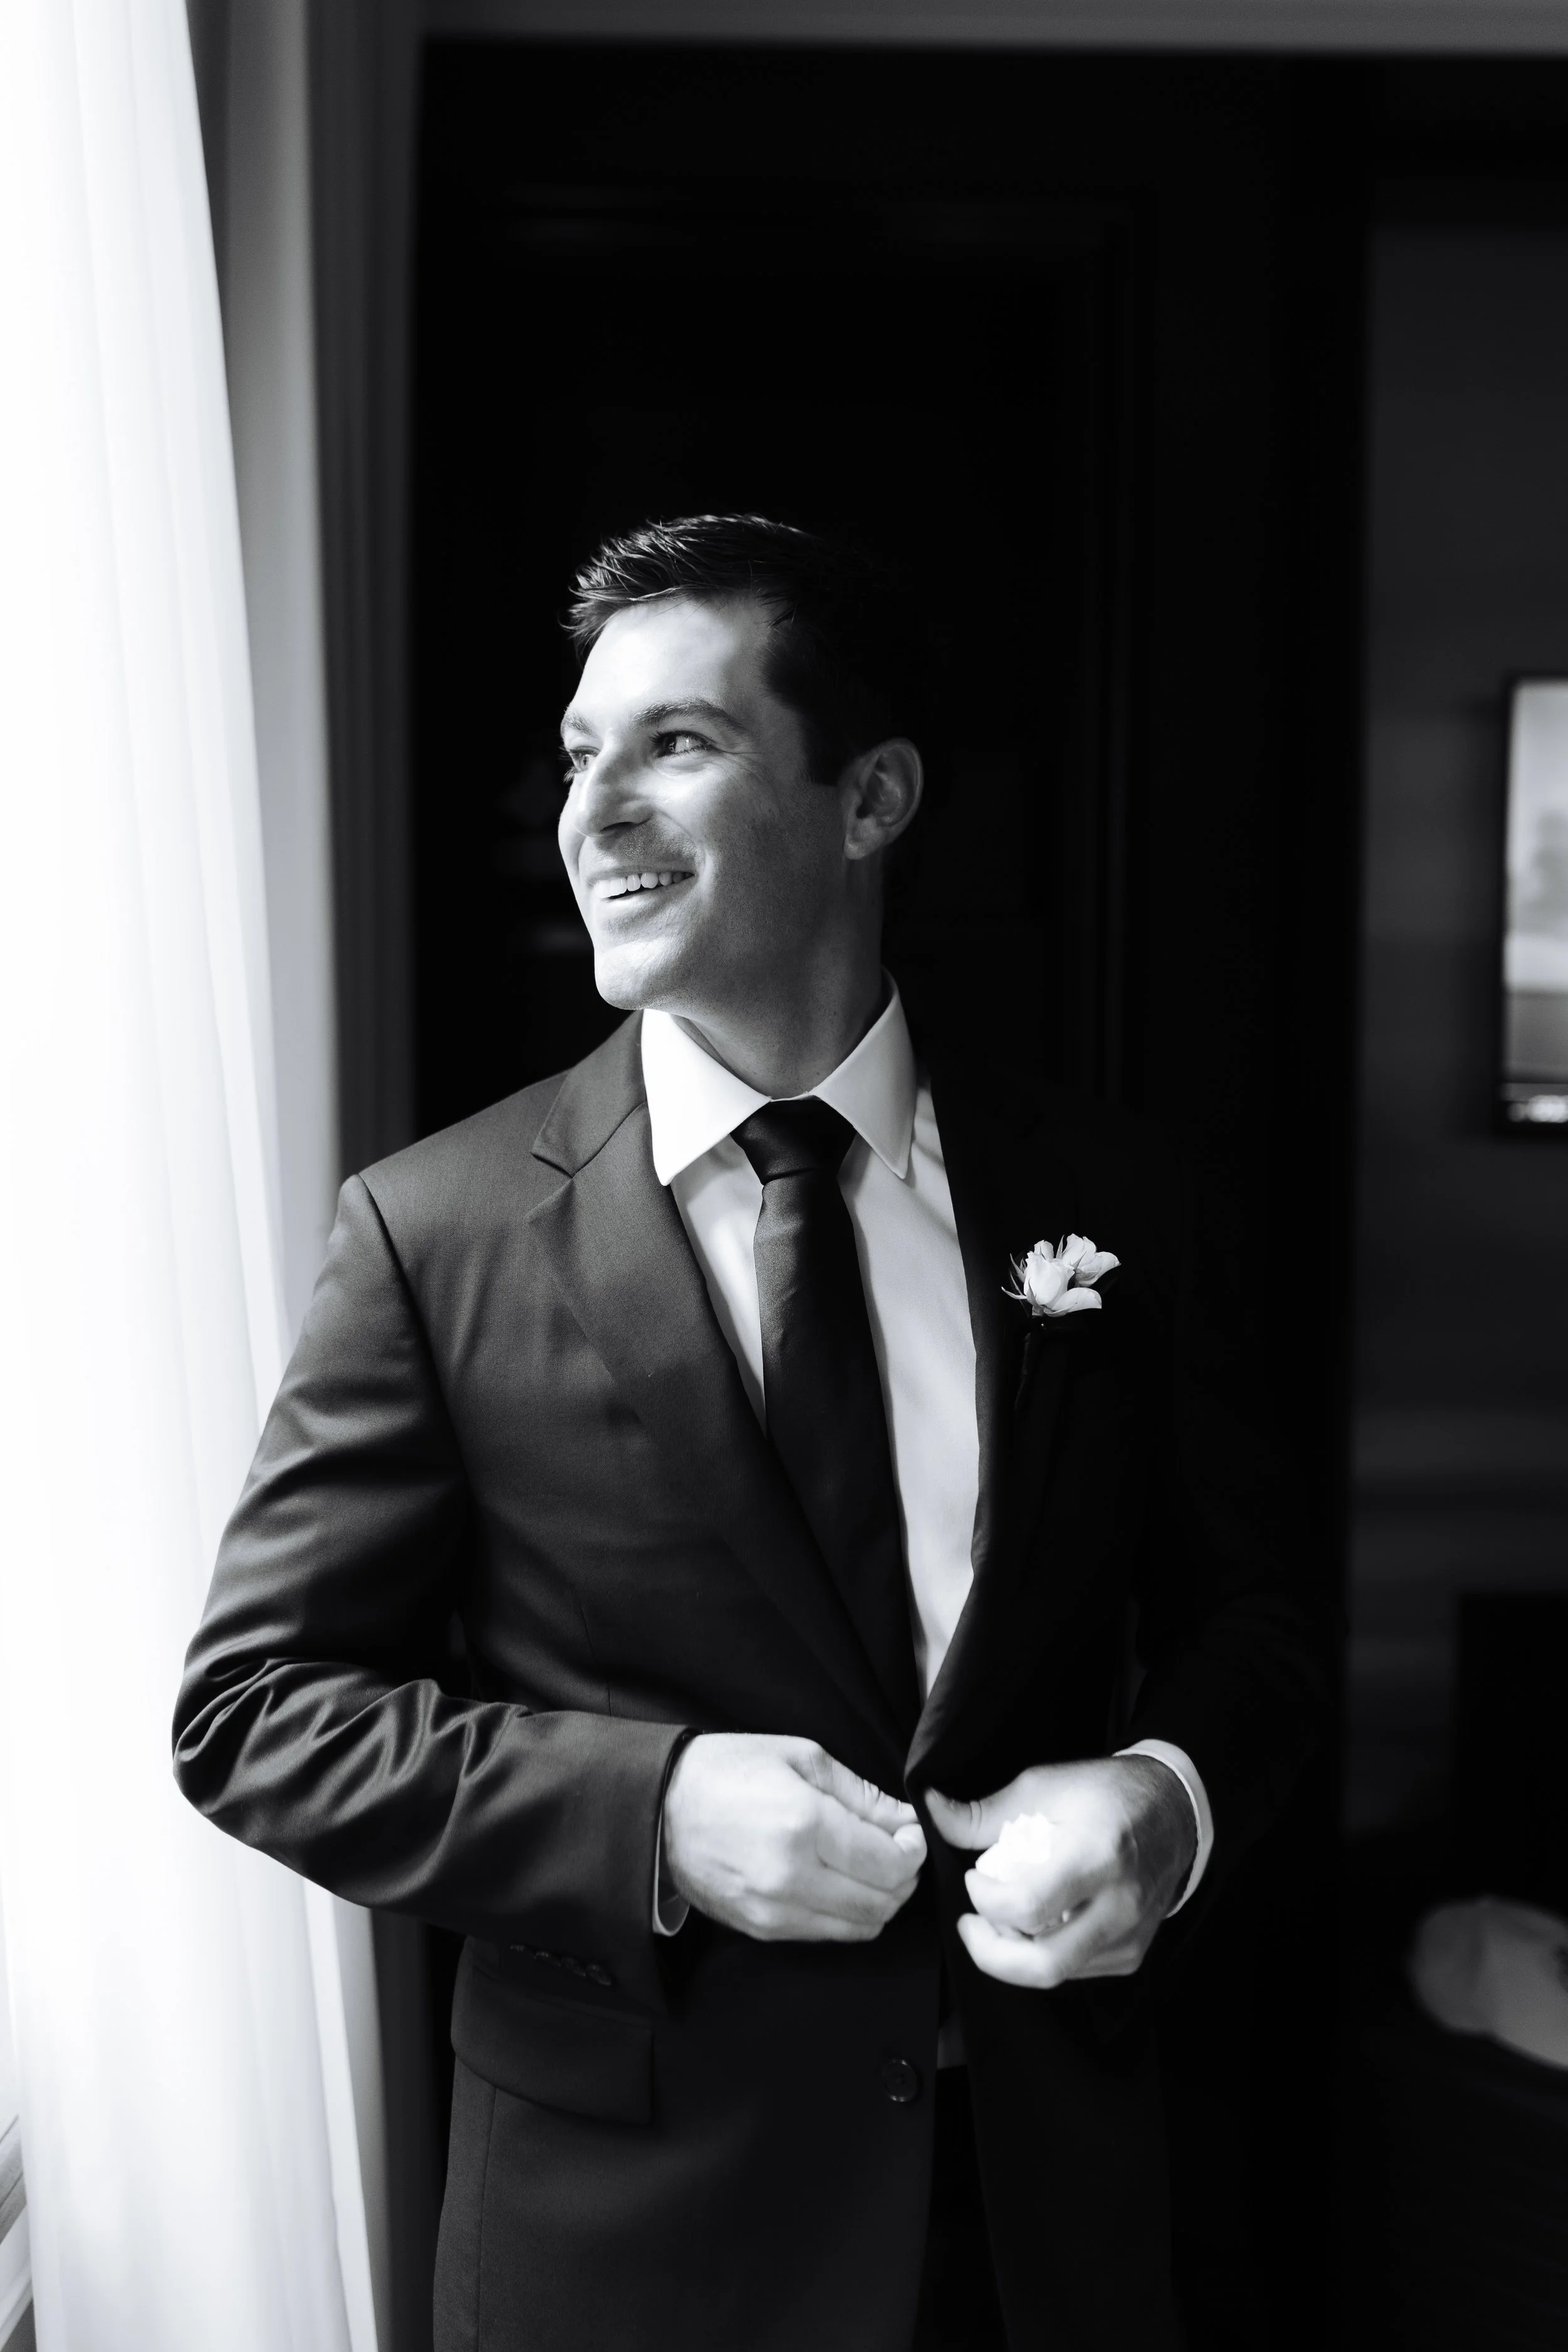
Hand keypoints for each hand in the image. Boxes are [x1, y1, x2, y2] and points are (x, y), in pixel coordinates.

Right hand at [662, 1733, 925, 1943]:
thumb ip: (862, 1795)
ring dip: (879, 1901)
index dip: (914, 1850)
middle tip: (897, 1849)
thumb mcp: (802, 1757)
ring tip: (869, 1867)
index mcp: (805, 1826)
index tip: (910, 1833)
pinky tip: (838, 1883)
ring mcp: (775, 1911)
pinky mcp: (762, 1930)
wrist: (658, 1808)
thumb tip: (907, 1822)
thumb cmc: (728, 1771)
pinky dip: (847, 1915)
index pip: (890, 1864)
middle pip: (883, 1902)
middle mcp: (792, 1878)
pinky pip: (827, 1935)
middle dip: (903, 1878)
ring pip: (860, 1927)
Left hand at [925, 1756, 1194, 1988]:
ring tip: (1001, 1919)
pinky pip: (1076, 1971)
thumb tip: (932, 1812)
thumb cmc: (1105, 1794)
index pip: (1029, 1906)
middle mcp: (1119, 1904)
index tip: (975, 1879)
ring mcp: (1129, 1935)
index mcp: (1097, 1855)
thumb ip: (984, 1812)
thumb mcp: (1043, 1786)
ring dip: (1015, 1954)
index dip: (987, 1900)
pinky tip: (1034, 1926)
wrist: (1172, 1813)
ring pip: (1058, 1972)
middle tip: (971, 1926)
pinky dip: (1044, 1953)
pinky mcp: (1132, 1953)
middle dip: (991, 1953)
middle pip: (1044, 1963)